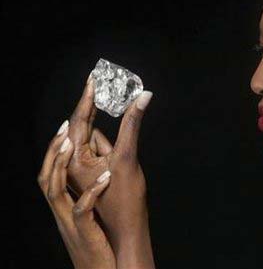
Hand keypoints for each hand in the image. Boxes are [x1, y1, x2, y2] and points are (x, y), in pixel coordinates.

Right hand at [38, 124, 115, 268]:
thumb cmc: (98, 238)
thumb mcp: (88, 212)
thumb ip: (85, 189)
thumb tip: (94, 165)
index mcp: (64, 204)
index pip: (52, 172)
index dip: (55, 150)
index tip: (64, 127)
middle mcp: (61, 210)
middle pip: (46, 176)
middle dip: (53, 150)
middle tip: (64, 126)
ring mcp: (70, 222)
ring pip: (55, 190)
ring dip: (61, 165)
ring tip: (72, 143)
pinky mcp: (83, 233)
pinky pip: (82, 210)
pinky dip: (91, 192)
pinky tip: (105, 177)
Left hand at [65, 74, 154, 267]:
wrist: (127, 229)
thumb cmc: (125, 198)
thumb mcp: (128, 156)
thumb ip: (133, 123)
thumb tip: (143, 97)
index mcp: (73, 158)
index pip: (78, 120)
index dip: (87, 97)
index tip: (92, 79)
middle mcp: (72, 162)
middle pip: (87, 128)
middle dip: (101, 121)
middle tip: (109, 102)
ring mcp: (81, 167)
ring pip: (97, 140)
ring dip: (110, 142)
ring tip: (119, 164)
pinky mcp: (91, 171)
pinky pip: (100, 150)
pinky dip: (110, 148)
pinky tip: (118, 166)